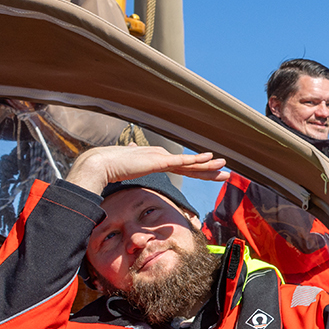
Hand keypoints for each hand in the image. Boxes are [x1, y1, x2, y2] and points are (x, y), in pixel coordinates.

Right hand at [68, 146, 228, 195]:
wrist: (101, 163)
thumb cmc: (112, 167)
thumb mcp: (128, 166)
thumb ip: (133, 160)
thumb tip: (131, 153)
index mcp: (158, 161)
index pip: (183, 168)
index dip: (199, 171)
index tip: (213, 174)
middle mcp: (162, 157)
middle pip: (191, 167)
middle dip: (210, 171)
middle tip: (227, 174)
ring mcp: (161, 158)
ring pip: (190, 163)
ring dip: (209, 165)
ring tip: (224, 166)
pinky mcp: (158, 160)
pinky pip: (181, 161)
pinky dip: (196, 160)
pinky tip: (209, 158)